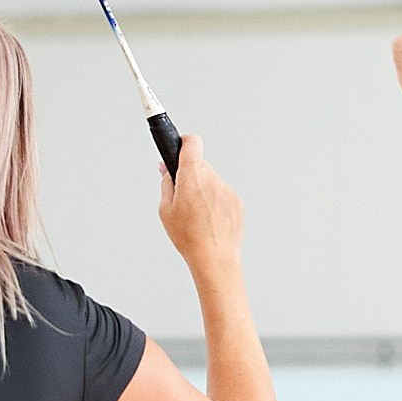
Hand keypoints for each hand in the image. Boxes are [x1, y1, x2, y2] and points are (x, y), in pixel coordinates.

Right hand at [156, 134, 243, 277]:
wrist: (214, 257)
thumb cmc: (190, 237)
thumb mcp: (165, 210)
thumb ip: (166, 183)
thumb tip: (166, 169)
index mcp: (192, 177)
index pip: (191, 143)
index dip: (184, 142)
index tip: (180, 145)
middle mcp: (212, 179)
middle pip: (200, 165)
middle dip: (190, 176)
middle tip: (183, 196)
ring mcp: (226, 190)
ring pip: (211, 182)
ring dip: (203, 191)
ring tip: (197, 215)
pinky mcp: (236, 201)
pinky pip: (222, 195)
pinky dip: (215, 203)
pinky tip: (209, 220)